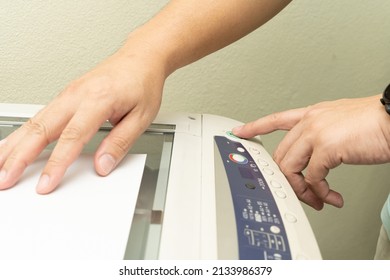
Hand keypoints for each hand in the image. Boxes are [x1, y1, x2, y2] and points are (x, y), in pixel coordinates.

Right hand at [0, 47, 164, 193]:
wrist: (140, 58)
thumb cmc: (142, 83)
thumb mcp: (141, 117)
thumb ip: (120, 142)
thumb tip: (102, 165)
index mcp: (98, 100)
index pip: (72, 137)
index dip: (56, 163)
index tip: (46, 183)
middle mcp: (76, 95)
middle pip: (41, 129)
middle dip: (19, 157)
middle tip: (5, 180)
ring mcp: (67, 94)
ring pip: (34, 122)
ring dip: (13, 146)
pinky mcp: (65, 96)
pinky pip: (39, 116)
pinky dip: (21, 133)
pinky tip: (12, 144)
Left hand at [233, 95, 389, 209]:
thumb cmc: (375, 123)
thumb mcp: (341, 125)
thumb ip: (323, 137)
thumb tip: (316, 161)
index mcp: (312, 114)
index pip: (276, 119)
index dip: (255, 126)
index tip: (240, 132)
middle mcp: (310, 122)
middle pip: (281, 154)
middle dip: (288, 179)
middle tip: (304, 194)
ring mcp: (315, 133)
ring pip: (290, 168)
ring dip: (303, 190)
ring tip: (319, 199)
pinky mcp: (326, 147)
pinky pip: (312, 178)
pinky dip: (320, 193)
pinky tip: (332, 197)